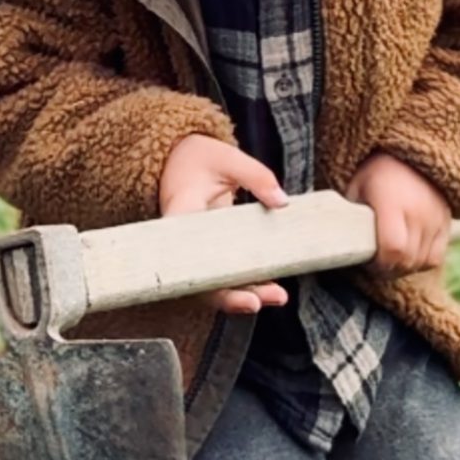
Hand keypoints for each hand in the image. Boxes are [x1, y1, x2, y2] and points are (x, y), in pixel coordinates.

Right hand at [159, 134, 288, 316]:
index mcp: (179, 216)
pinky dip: (246, 282)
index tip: (234, 292)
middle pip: (201, 280)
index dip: (208, 281)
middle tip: (259, 302)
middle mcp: (182, 241)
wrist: (177, 158)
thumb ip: (256, 176)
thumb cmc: (197, 158)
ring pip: (214, 282)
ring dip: (244, 293)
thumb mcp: (226, 158)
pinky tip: (271, 287)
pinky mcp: (210, 249)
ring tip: (277, 296)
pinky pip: (224, 272)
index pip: (188, 256)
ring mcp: (196, 248)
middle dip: (231, 296)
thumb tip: (282, 202)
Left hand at [347, 152, 450, 273]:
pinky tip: (407, 255)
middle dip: (388, 269)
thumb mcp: (355, 188)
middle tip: (375, 263)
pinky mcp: (445, 223)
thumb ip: (350, 217)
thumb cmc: (374, 174)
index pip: (393, 248)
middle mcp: (418, 212)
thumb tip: (341, 245)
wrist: (409, 154)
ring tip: (390, 258)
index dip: (380, 263)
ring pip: (421, 262)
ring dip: (403, 267)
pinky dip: (420, 263)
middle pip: (407, 260)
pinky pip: (435, 258)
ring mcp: (435, 218)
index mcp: (392, 202)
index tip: (367, 260)